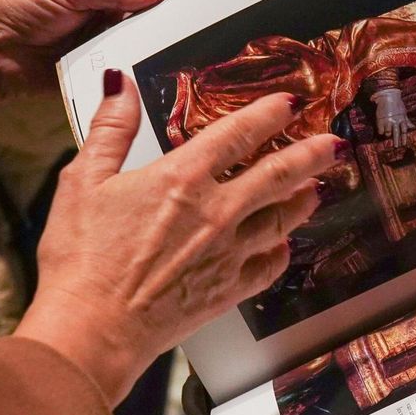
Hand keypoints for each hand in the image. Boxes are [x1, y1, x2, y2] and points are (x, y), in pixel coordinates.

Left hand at [0, 0, 173, 124]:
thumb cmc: (19, 5)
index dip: (171, 1)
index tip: (191, 12)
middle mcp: (113, 17)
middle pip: (154, 26)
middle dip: (166, 34)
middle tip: (185, 42)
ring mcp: (108, 49)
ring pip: (144, 55)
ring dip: (151, 60)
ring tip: (170, 65)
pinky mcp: (100, 79)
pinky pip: (125, 83)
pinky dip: (134, 84)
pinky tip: (146, 85)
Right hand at [15, 71, 342, 403]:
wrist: (92, 329)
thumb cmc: (81, 261)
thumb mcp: (82, 181)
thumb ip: (109, 129)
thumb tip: (118, 85)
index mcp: (183, 179)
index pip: (238, 134)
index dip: (269, 114)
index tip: (289, 103)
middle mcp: (216, 213)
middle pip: (278, 175)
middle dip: (311, 154)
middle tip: (333, 143)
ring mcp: (228, 254)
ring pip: (282, 219)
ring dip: (303, 200)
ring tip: (317, 187)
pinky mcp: (228, 291)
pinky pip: (269, 267)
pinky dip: (281, 252)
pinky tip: (284, 246)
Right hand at [372, 87, 412, 146]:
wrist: (387, 96)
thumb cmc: (397, 104)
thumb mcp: (403, 112)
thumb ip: (407, 121)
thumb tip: (413, 127)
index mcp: (402, 119)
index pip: (404, 131)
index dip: (404, 138)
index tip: (404, 144)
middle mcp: (395, 121)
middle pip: (396, 133)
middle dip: (396, 141)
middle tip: (396, 147)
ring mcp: (388, 120)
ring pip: (388, 132)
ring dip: (387, 134)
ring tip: (387, 133)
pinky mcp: (380, 119)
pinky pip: (380, 130)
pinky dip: (381, 131)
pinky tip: (381, 130)